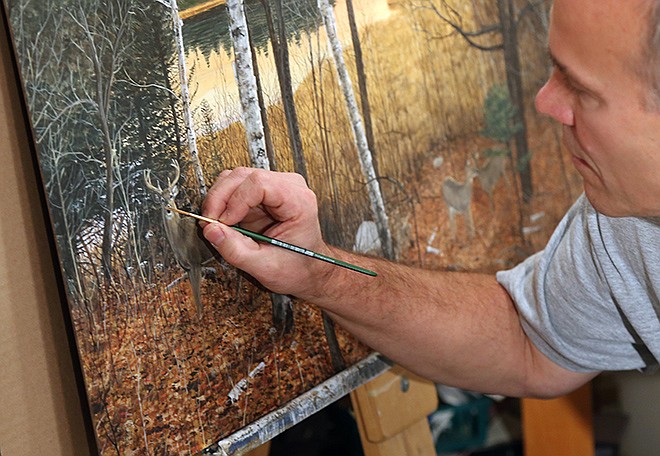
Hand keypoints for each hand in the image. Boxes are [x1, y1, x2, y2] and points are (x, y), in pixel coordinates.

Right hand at [201, 168, 333, 296]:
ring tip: (216, 224)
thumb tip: (211, 229)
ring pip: (235, 178)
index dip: (235, 201)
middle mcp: (289, 187)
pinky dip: (222, 202)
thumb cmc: (296, 267)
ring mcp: (275, 186)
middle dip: (220, 199)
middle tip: (210, 224)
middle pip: (243, 176)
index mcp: (299, 201)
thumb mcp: (265, 267)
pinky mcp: (262, 192)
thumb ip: (236, 250)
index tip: (223, 223)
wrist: (306, 269)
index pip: (260, 183)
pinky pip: (235, 186)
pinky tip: (223, 221)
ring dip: (219, 200)